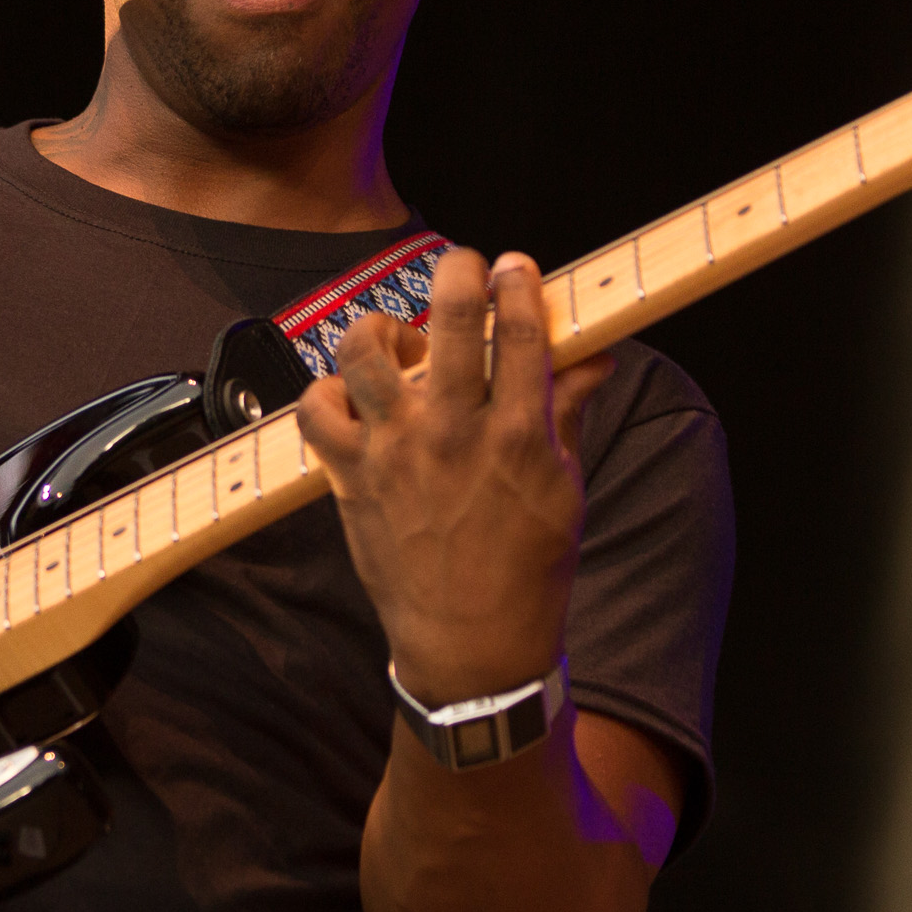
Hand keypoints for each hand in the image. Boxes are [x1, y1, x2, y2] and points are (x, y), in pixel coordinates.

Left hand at [296, 249, 613, 704]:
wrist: (471, 646)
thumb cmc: (526, 570)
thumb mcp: (564, 489)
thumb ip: (567, 414)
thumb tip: (594, 358)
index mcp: (517, 435)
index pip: (519, 332)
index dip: (517, 284)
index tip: (514, 266)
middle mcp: (452, 433)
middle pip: (449, 319)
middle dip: (460, 273)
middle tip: (465, 270)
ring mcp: (395, 452)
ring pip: (365, 350)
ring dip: (382, 328)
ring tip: (400, 342)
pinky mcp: (351, 477)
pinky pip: (316, 409)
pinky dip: (327, 391)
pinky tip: (353, 396)